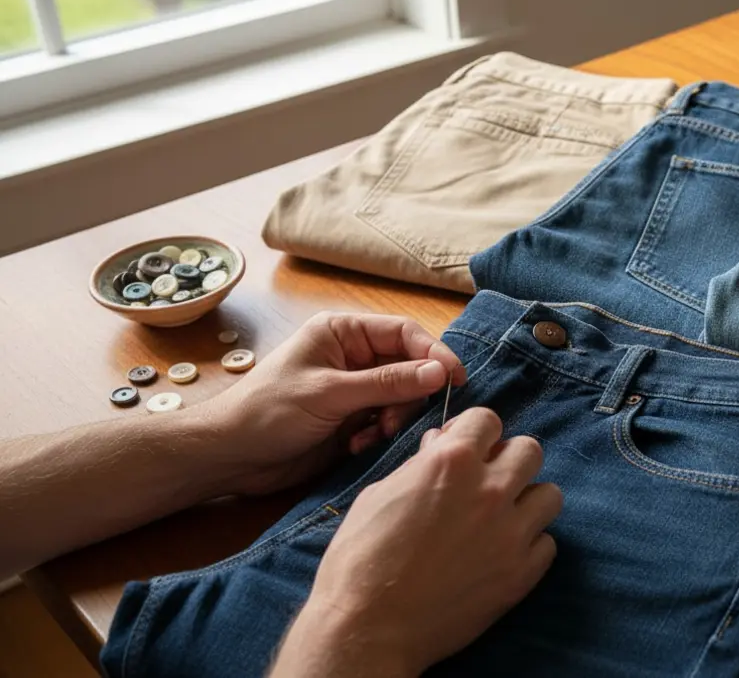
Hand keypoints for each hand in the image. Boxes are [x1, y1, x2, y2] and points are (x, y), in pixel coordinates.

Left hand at [205, 312, 466, 495]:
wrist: (231, 457)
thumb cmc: (269, 412)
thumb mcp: (330, 393)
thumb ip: (388, 383)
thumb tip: (440, 373)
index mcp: (343, 333)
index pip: (404, 334)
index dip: (434, 354)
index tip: (455, 380)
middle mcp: (353, 356)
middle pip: (409, 367)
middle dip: (409, 396)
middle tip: (394, 422)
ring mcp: (354, 388)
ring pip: (402, 398)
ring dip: (394, 419)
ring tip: (371, 436)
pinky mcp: (352, 419)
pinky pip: (387, 421)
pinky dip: (379, 435)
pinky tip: (357, 446)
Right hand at [272, 408, 561, 676]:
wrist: (368, 627)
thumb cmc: (361, 560)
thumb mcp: (380, 494)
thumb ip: (420, 464)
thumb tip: (441, 443)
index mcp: (451, 462)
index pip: (488, 419)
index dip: (475, 432)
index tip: (468, 448)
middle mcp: (490, 490)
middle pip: (530, 449)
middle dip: (509, 459)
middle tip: (489, 480)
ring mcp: (511, 533)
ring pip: (550, 494)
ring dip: (528, 501)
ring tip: (503, 517)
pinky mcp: (521, 574)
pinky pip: (547, 543)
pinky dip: (529, 545)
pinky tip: (503, 553)